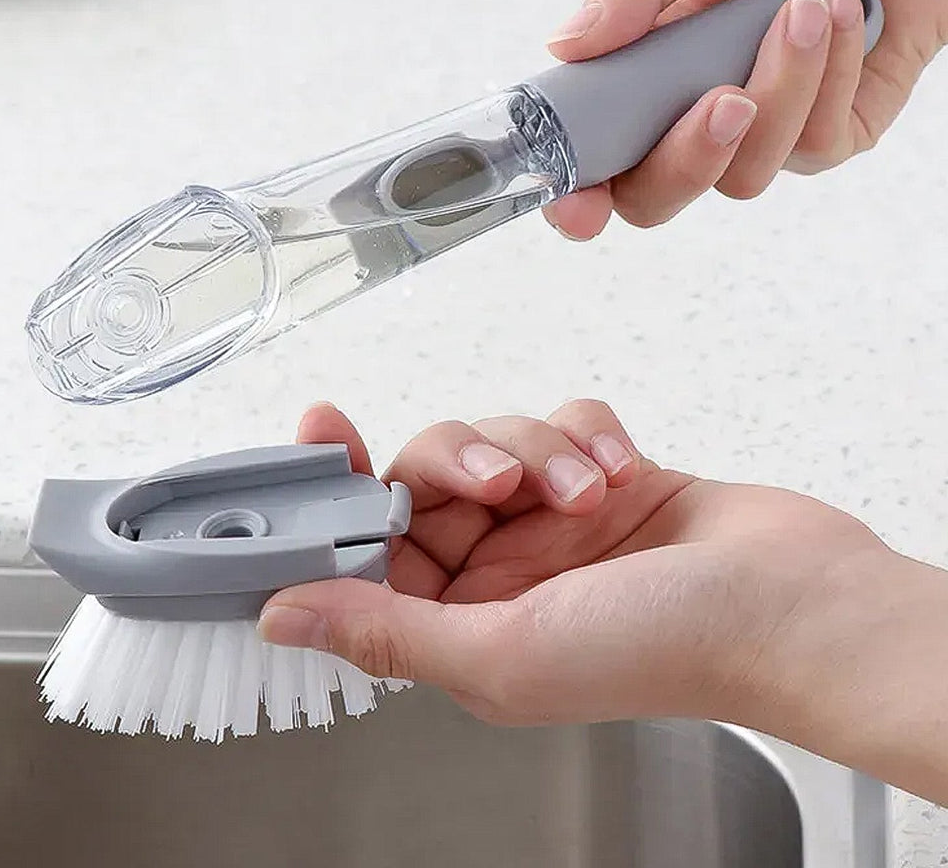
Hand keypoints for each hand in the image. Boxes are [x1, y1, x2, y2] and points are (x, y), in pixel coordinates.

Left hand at [259, 399, 885, 729]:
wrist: (789, 602)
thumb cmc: (664, 648)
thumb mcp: (502, 652)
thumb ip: (385, 630)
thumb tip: (284, 617)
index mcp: (464, 626)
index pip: (371, 551)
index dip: (340, 495)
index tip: (321, 433)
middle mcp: (501, 573)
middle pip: (428, 477)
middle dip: (460, 461)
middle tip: (500, 480)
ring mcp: (552, 520)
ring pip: (496, 439)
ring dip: (539, 452)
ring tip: (587, 493)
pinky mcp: (601, 475)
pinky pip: (562, 421)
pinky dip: (587, 436)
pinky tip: (620, 472)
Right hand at [542, 0, 947, 238]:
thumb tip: (566, 43)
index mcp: (640, 78)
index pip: (592, 162)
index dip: (576, 196)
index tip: (576, 201)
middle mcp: (689, 119)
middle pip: (655, 200)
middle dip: (686, 161)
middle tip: (723, 99)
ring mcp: (757, 139)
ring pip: (743, 175)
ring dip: (780, 89)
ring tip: (802, 9)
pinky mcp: (824, 142)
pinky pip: (813, 146)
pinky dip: (829, 76)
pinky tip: (840, 16)